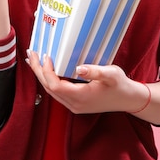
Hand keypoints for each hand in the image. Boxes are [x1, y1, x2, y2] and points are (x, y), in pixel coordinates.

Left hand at [26, 50, 148, 114]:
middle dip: (38, 71)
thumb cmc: (120, 85)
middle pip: (49, 88)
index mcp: (81, 97)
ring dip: (41, 75)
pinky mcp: (76, 104)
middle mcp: (74, 104)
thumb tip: (79, 68)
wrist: (128, 99)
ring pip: (51, 91)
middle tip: (31, 53)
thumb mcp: (111, 74)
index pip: (55, 85)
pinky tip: (47, 70)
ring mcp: (74, 105)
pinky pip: (57, 92)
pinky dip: (49, 80)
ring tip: (34, 60)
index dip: (47, 71)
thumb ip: (95, 71)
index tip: (46, 55)